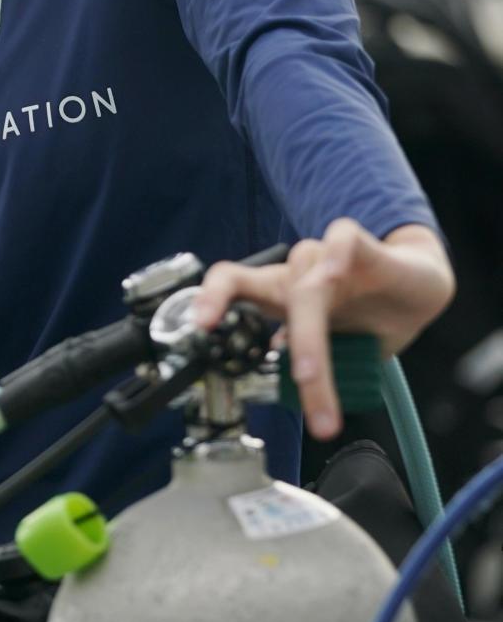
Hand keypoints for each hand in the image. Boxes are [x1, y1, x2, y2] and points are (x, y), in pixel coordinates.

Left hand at [192, 220, 454, 439]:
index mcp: (284, 297)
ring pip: (310, 283)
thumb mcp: (336, 348)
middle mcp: (299, 275)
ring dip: (314, 331)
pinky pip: (341, 237)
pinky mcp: (359, 244)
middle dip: (295, 346)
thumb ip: (305, 358)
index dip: (212, 298)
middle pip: (279, 296)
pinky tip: (336, 274)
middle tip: (303, 383)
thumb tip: (277, 380)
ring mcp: (327, 258)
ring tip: (317, 370)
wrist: (419, 286)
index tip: (202, 326)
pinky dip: (336, 254)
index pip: (234, 284)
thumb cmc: (368, 314)